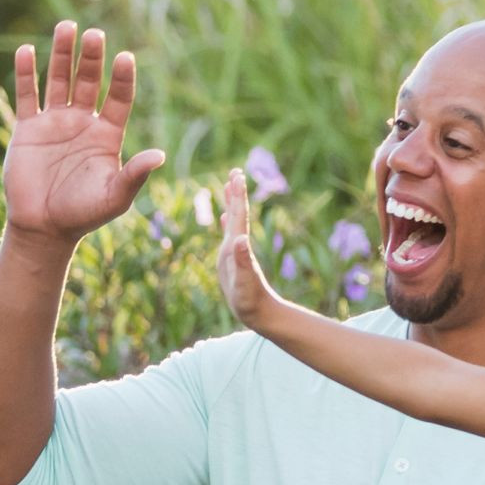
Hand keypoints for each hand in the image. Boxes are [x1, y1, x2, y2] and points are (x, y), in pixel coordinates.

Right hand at [3, 20, 164, 243]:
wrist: (43, 228)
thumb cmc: (83, 215)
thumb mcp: (114, 197)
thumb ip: (134, 175)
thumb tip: (159, 156)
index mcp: (107, 135)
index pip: (118, 98)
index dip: (121, 78)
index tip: (125, 58)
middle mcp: (83, 122)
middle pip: (88, 80)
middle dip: (91, 57)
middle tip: (94, 33)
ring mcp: (55, 122)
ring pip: (59, 79)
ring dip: (62, 54)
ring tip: (66, 27)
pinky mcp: (28, 128)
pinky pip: (27, 95)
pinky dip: (26, 73)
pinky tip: (28, 50)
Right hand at [216, 167, 285, 330]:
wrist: (259, 313)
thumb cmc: (250, 300)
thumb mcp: (244, 281)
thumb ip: (243, 261)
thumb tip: (240, 239)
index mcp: (238, 246)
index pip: (239, 215)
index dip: (238, 196)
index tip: (237, 175)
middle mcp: (237, 244)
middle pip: (237, 213)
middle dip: (235, 192)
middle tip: (235, 171)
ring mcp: (234, 251)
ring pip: (233, 221)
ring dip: (231, 203)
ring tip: (229, 186)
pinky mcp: (230, 260)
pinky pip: (228, 235)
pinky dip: (227, 223)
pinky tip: (225, 217)